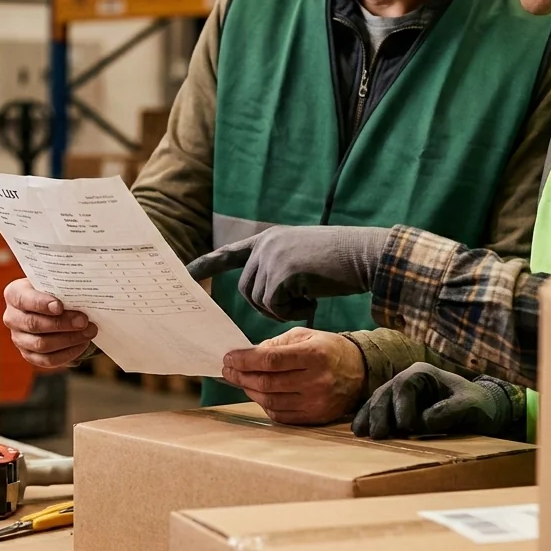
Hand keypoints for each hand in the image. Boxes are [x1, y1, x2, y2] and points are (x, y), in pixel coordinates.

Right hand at [2, 278, 97, 367]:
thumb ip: (62, 287)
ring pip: (41, 345)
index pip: (24, 300)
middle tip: (83, 321)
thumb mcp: (54, 283)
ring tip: (88, 333)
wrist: (51, 305)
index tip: (60, 306)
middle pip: (34, 324)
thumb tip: (81, 296)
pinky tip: (82, 345)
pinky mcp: (29, 355)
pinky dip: (67, 354)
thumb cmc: (54, 291)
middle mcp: (12, 317)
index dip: (41, 304)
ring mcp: (18, 338)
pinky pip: (47, 360)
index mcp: (14, 294)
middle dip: (62, 324)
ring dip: (69, 340)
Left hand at [186, 225, 393, 321]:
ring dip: (281, 310)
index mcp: (269, 239)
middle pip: (245, 289)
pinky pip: (274, 306)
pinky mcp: (283, 273)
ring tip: (309, 299)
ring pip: (258, 300)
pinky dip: (292, 312)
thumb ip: (279, 266)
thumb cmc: (341, 261)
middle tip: (297, 306)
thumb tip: (262, 292)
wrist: (365, 255)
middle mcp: (266, 245)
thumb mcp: (303, 256)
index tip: (186, 271)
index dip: (208, 263)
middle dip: (266, 306)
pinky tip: (313, 300)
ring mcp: (273, 257)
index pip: (230, 252)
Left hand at [221, 327, 365, 424]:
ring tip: (242, 381)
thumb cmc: (328, 350)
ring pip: (271, 401)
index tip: (229, 358)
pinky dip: (265, 405)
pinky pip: (281, 415)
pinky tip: (259, 394)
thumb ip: (276, 344)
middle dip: (241, 376)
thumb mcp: (305, 336)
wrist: (361, 371)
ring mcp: (316, 402)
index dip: (245, 360)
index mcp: (314, 355)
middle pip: (267, 383)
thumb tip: (247, 355)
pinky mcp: (316, 417)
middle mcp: (316, 380)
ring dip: (250, 391)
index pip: (271, 360)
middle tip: (228, 370)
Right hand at [352, 362, 515, 438]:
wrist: (484, 410)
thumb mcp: (470, 406)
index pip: (404, 385)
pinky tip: (360, 432)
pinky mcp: (398, 407)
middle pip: (385, 392)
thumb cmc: (479, 405)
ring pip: (378, 401)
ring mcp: (401, 393)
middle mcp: (409, 379)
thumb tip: (422, 422)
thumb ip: (449, 411)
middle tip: (378, 436)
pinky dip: (368, 420)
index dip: (401, 406)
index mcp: (424, 373)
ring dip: (369, 417)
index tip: (406, 427)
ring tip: (362, 434)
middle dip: (379, 414)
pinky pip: (378, 410)